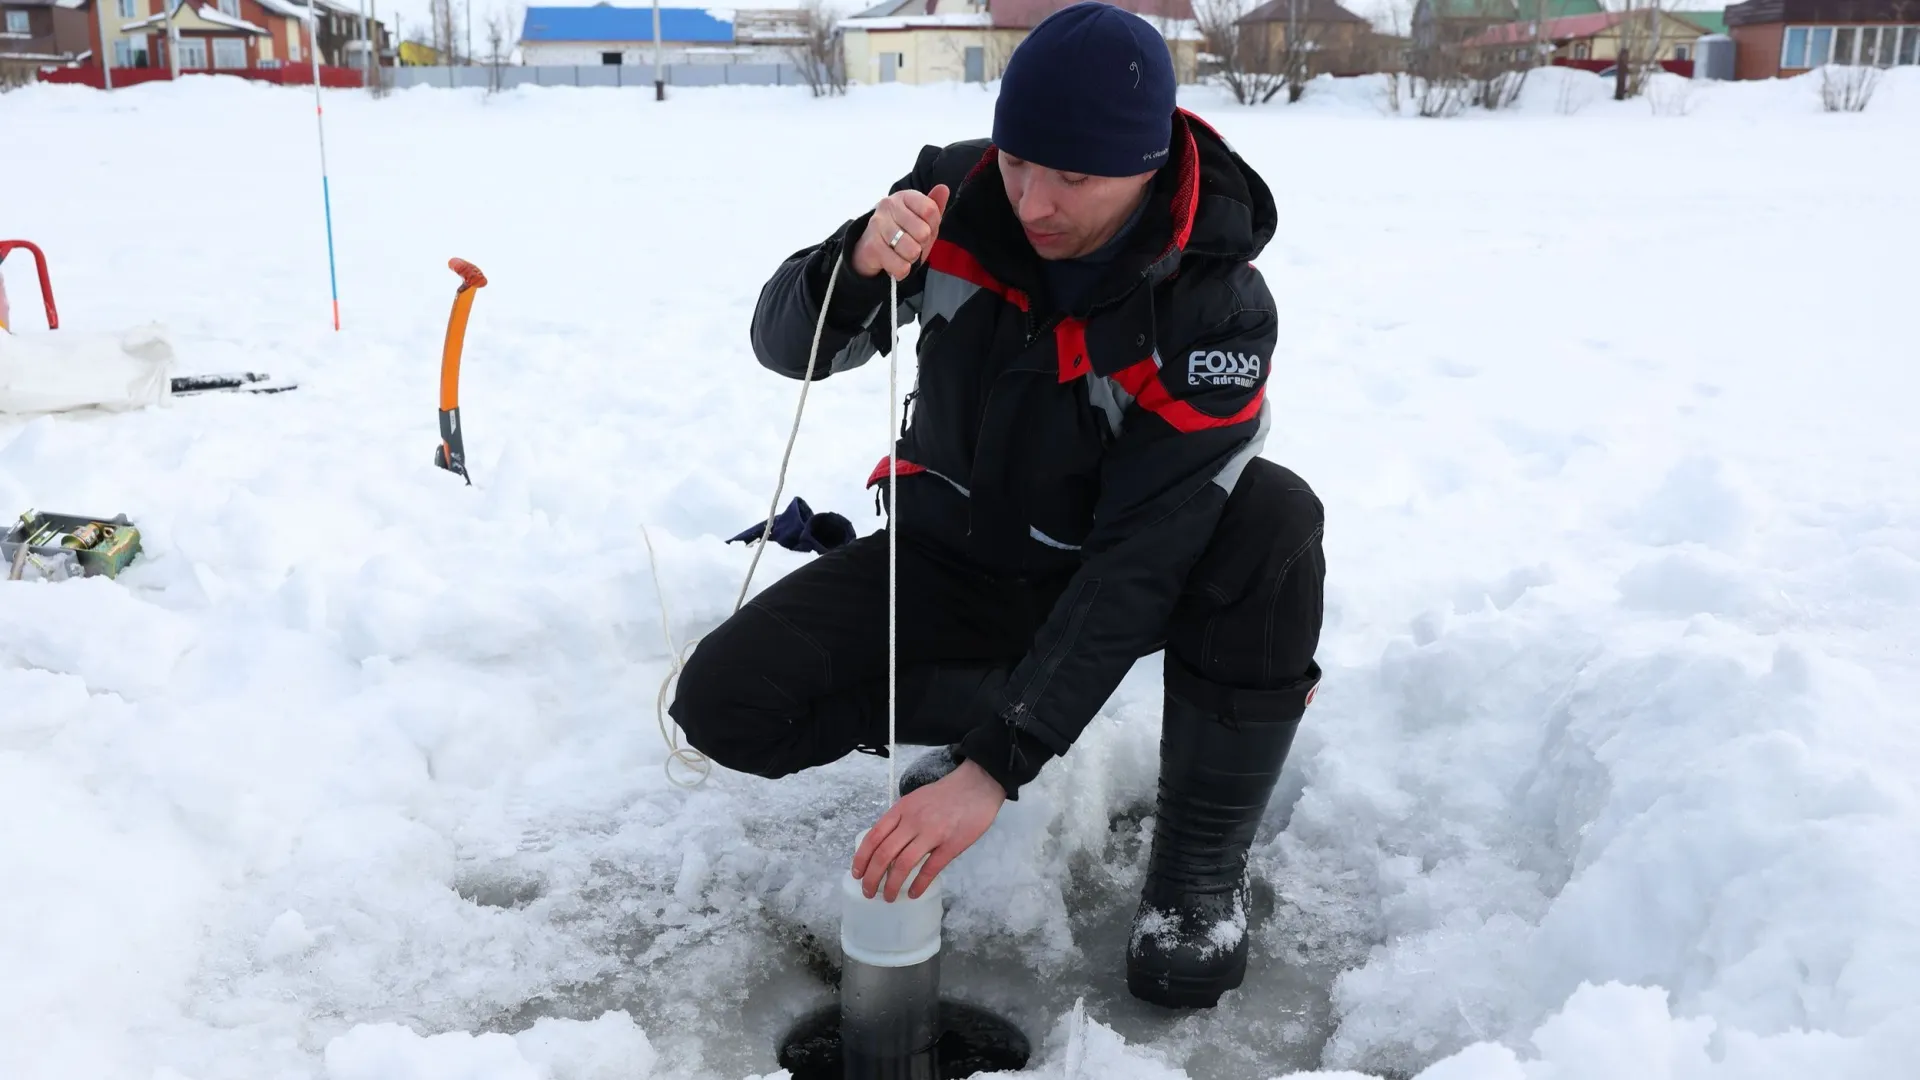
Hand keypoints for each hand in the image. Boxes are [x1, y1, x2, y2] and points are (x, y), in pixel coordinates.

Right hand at [851, 184, 950, 281]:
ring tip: (902, 253)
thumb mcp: (921, 220)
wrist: (869, 250)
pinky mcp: (872, 246)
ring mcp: (878, 225)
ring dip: (911, 259)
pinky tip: (894, 263)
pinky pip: (901, 266)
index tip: (923, 230)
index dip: (932, 227)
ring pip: (912, 251)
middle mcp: (888, 205)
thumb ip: (934, 206)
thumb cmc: (901, 233)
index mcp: (904, 196)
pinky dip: (901, 270)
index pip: (931, 211)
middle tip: (910, 244)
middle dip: (921, 245)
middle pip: (923, 232)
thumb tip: (944, 188)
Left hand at [851, 758, 1004, 901]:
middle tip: (869, 892)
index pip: (873, 836)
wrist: (977, 784)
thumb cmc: (946, 793)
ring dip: (892, 885)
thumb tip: (886, 844)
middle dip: (872, 878)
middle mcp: (913, 822)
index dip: (862, 858)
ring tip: (888, 897)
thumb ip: (901, 819)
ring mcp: (932, 833)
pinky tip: (913, 894)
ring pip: (903, 864)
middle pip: (884, 854)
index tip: (857, 874)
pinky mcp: (952, 845)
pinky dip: (919, 884)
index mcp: (901, 809)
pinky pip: (930, 869)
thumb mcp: (915, 799)